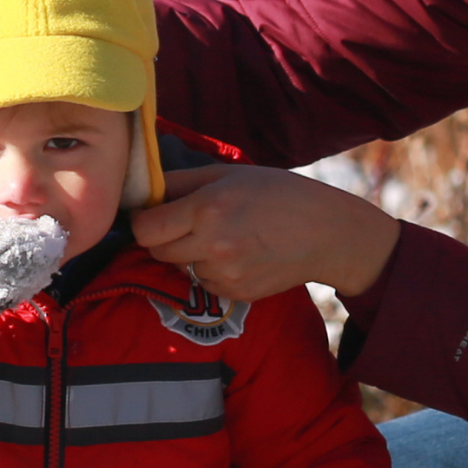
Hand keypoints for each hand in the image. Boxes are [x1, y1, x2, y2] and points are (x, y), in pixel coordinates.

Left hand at [131, 165, 401, 303]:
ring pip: (180, 268)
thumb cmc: (278, 193)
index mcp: (207, 209)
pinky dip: (211, 271)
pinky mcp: (236, 294)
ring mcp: (224, 274)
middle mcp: (212, 245)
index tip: (151, 216)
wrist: (325, 233)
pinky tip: (237, 255)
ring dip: (189, 255)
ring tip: (222, 237)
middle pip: (156, 252)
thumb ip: (181, 183)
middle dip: (162, 238)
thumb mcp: (229, 173)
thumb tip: (143, 192)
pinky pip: (204, 283)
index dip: (142, 222)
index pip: (145, 230)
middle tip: (186, 224)